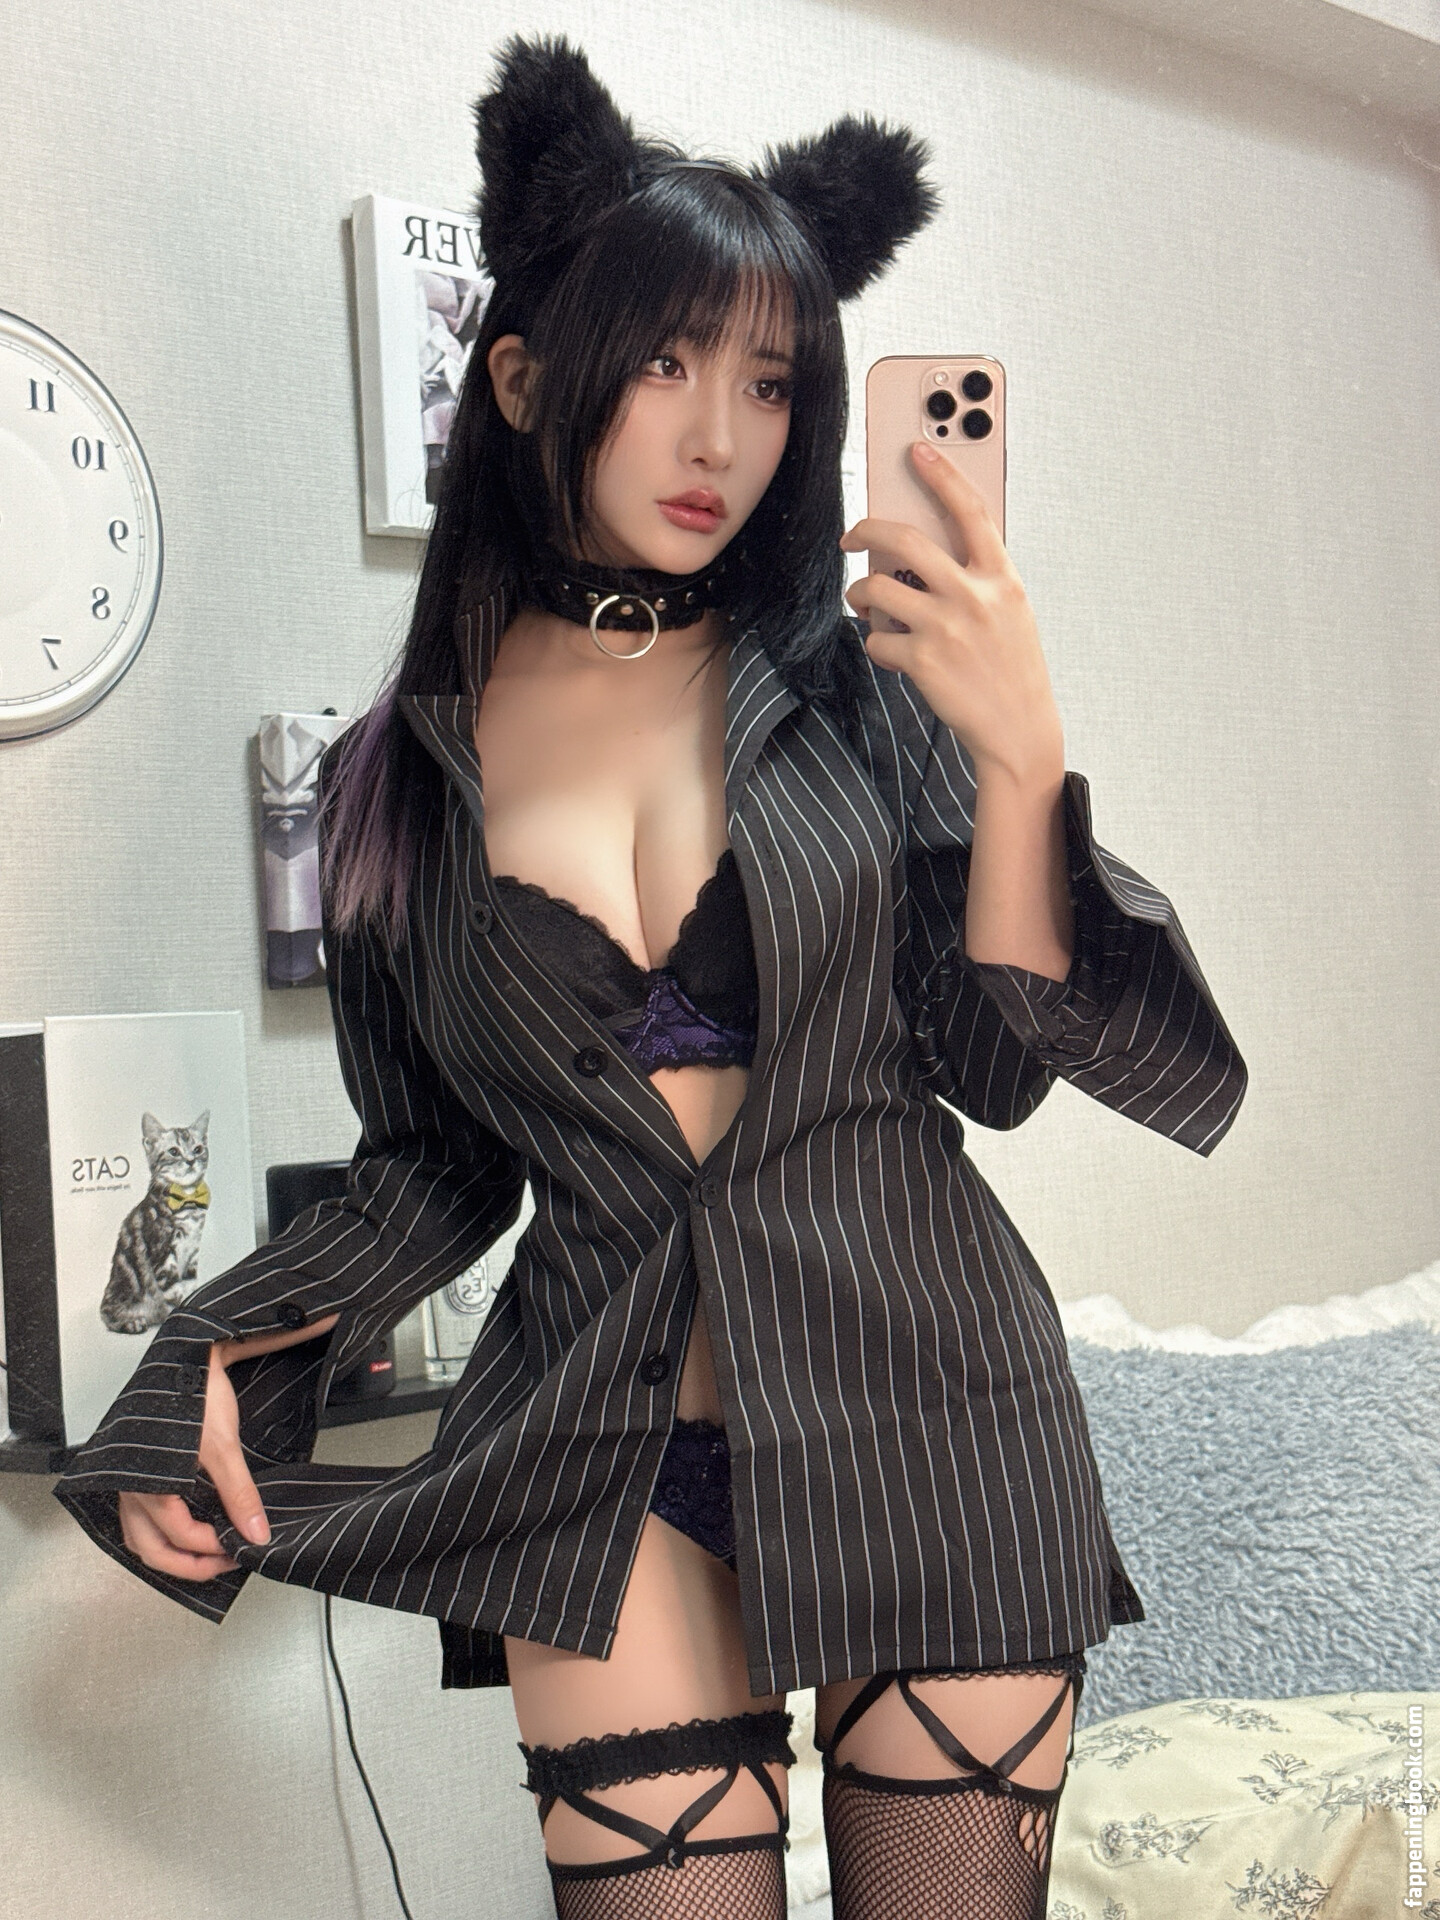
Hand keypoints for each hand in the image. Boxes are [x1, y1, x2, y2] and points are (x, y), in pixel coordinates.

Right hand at [117, 1312, 338, 1580]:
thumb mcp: (224, 1447)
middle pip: (153, 1548)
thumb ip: (240, 1494)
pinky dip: (161, 1532)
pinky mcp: (138, 1469)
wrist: (187, 1354)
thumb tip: (257, 1533)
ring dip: (173, 1552)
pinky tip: (185, 1530)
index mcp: (150, 1483)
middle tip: (227, 1565)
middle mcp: (133, 1486)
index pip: (180, 1536)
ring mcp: (132, 1479)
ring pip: (142, 1535)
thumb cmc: (196, 1393)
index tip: (244, 1548)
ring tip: (208, 1555)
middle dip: (190, 1564)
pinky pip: (140, 1516)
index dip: (214, 1549)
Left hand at [841, 443, 1062, 787]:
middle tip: (851, 536)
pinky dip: (877, 643)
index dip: (943, 475)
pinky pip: (876, 638)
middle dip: (866, 529)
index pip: (971, 511)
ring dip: (862, 594)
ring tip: (866, 603)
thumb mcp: (1010, 612)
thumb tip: (921, 552)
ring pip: (877, 588)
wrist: (1018, 730)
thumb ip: (976, 577)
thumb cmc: (1012, 668)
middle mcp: (974, 596)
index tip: (918, 450)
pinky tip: (893, 652)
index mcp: (1001, 578)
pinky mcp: (922, 660)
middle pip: (905, 540)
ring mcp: (946, 627)